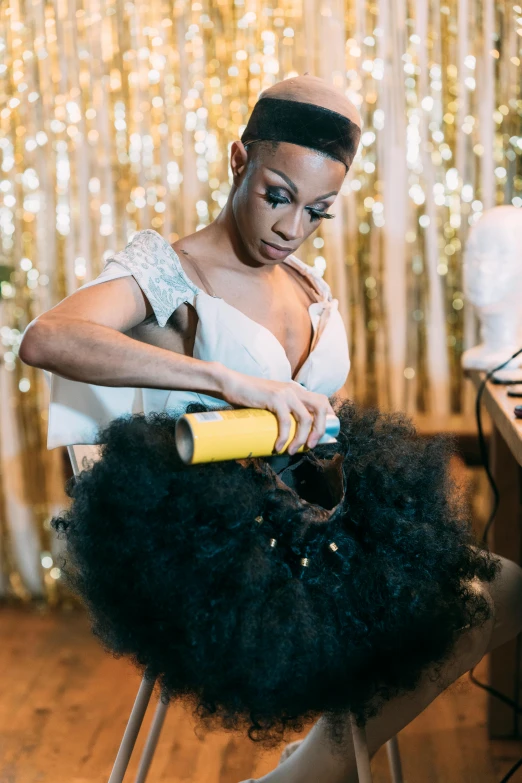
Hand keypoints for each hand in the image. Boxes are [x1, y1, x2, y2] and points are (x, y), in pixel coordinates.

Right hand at [220, 369, 335, 453]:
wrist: (231, 383)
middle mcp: (295, 390)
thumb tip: (289, 434)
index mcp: (296, 391)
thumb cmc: (249, 396)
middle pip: (321, 409)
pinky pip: (286, 421)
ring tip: (293, 451)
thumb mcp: (272, 402)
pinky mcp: (275, 398)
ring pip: (306, 418)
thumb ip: (282, 411)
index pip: (322, 401)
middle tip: (310, 446)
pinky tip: (278, 446)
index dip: (327, 419)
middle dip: (320, 430)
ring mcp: (286, 393)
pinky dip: (284, 437)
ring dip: (302, 438)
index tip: (321, 436)